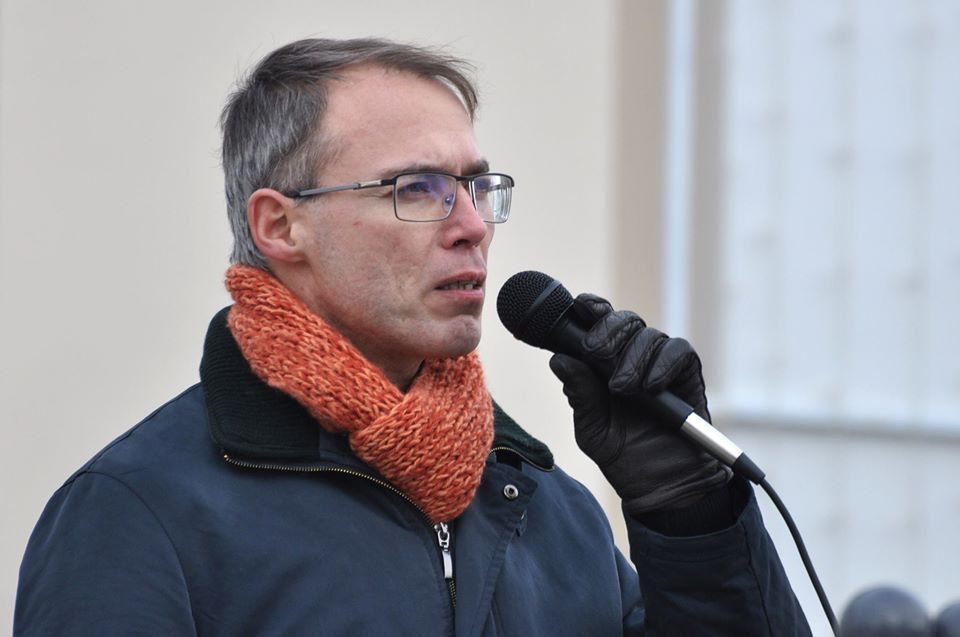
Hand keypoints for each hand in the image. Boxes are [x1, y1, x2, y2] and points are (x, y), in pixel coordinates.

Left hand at [549, 293, 729, 514]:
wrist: (662, 487)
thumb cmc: (624, 455)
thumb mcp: (592, 427)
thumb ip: (579, 394)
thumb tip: (558, 359)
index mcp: (605, 364)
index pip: (597, 324)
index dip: (589, 309)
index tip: (579, 306)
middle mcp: (634, 357)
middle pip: (624, 321)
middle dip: (607, 330)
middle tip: (595, 352)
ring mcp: (662, 364)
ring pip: (649, 335)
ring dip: (632, 357)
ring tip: (622, 389)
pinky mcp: (688, 376)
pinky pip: (679, 351)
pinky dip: (663, 363)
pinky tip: (650, 386)